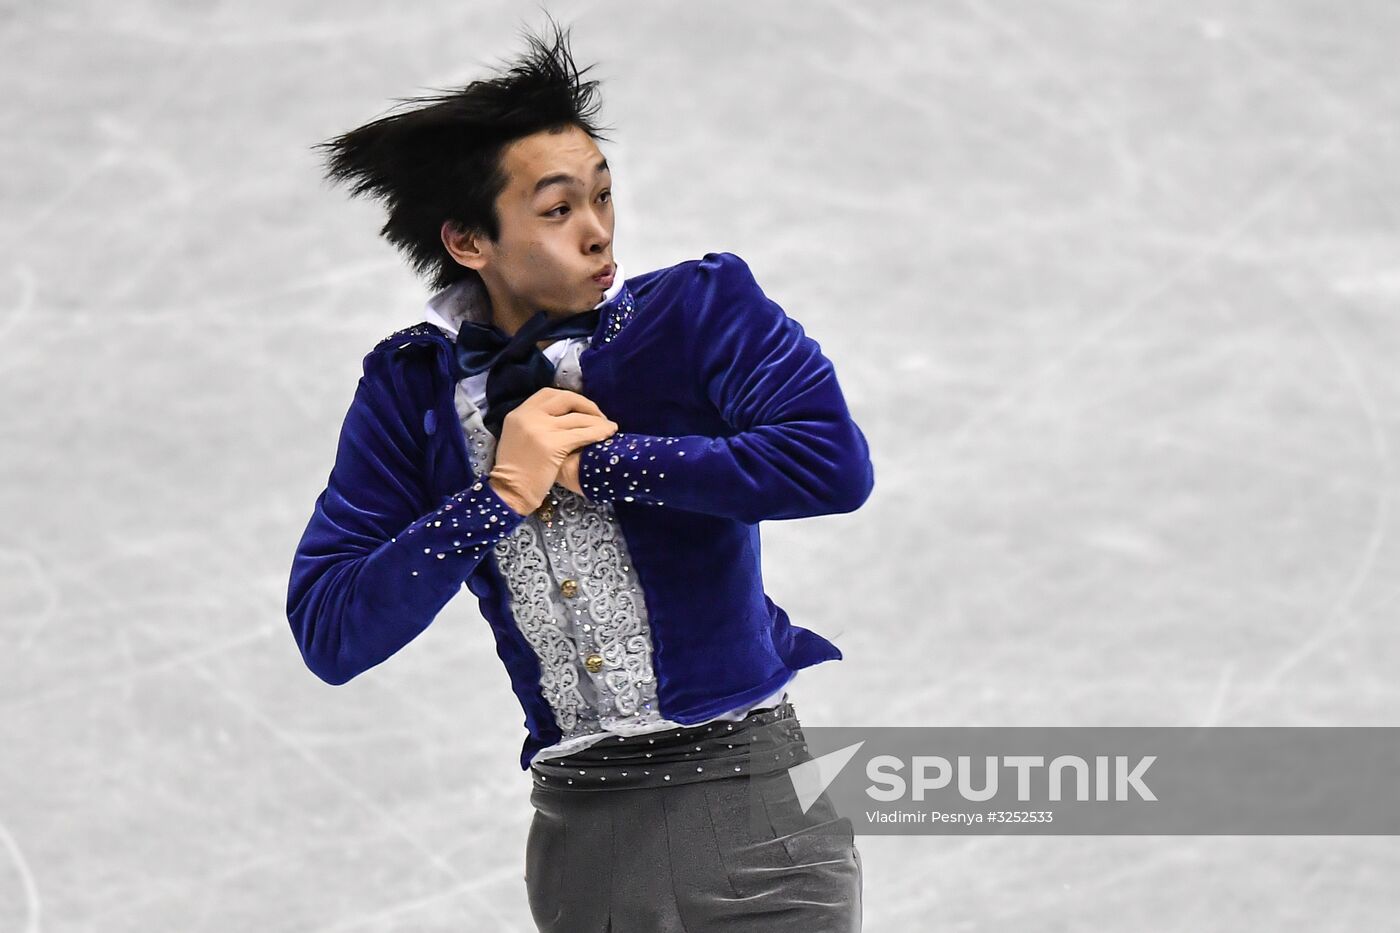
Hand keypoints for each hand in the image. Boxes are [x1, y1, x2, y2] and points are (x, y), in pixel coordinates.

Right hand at [488, 388, 616, 514]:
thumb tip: (560, 417)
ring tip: (610, 427)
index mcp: (519, 413)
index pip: (548, 393)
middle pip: (565, 399)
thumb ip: (534, 423)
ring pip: (578, 418)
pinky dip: (598, 433)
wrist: (510, 492)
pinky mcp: (552, 444)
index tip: (581, 407)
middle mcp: (529, 416)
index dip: (569, 397)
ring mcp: (540, 429)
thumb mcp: (518, 438)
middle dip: (587, 405)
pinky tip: (607, 435)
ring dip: (599, 421)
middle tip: (600, 416)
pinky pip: (582, 434)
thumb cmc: (516, 471)